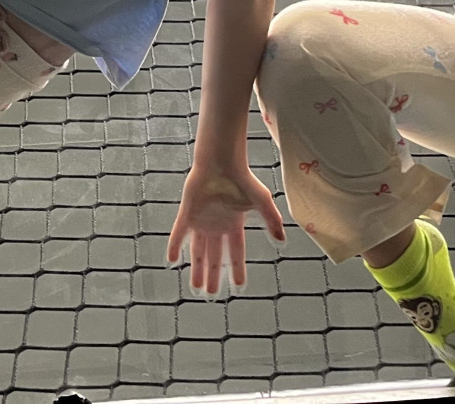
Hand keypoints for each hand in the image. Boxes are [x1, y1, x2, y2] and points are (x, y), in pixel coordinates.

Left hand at [166, 160, 284, 295]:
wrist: (220, 161)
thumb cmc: (241, 178)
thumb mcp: (262, 201)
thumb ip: (272, 221)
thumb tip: (282, 242)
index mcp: (234, 224)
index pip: (235, 252)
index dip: (237, 269)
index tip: (239, 286)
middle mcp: (216, 225)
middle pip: (214, 256)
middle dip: (213, 275)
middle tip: (211, 294)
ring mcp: (201, 220)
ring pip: (197, 251)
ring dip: (196, 268)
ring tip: (196, 287)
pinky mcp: (187, 213)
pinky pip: (179, 234)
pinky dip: (175, 246)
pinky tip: (172, 260)